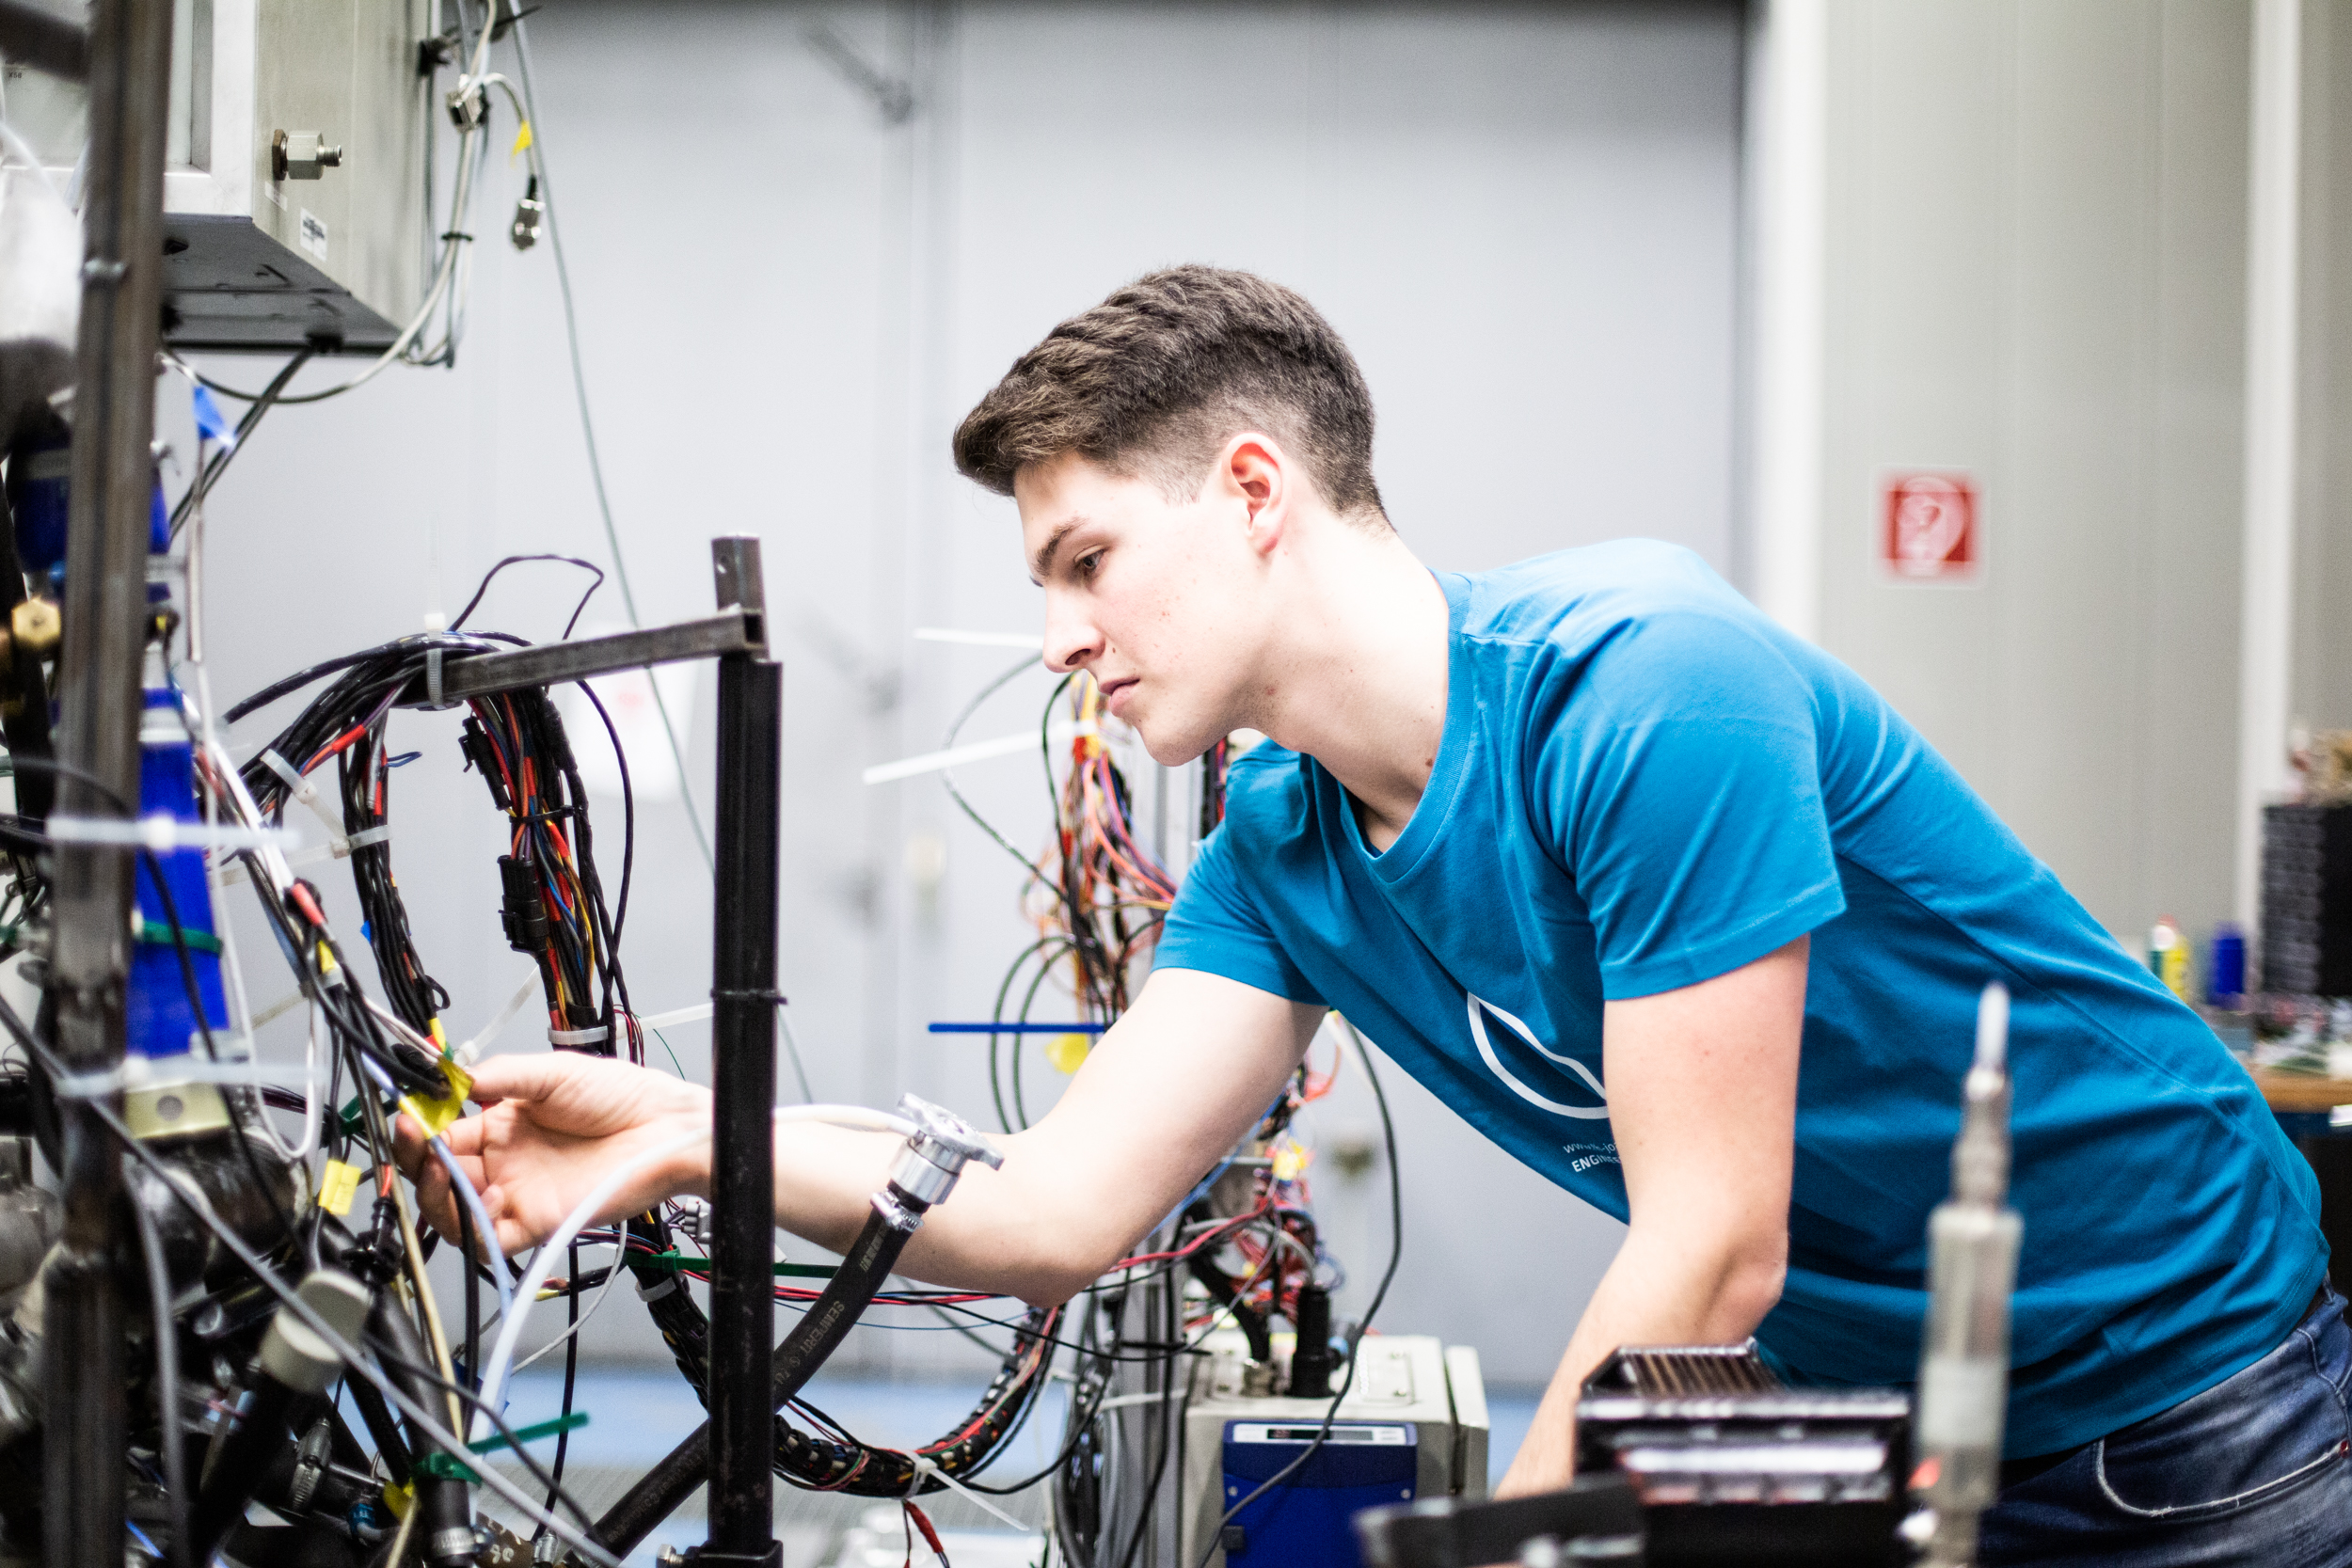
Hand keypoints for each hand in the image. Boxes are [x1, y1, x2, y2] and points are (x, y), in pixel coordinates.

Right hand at [393, 1052, 709, 1255]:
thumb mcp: (554, 1072)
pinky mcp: (538, 1222)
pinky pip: (491, 1240)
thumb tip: (454, 1078)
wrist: (665, 1128)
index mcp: (501, 1124)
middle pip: (439, 1177)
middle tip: (415, 1143)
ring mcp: (519, 1194)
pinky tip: (485, 1200)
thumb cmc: (623, 1096)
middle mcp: (504, 1162)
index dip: (418, 1130)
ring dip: (436, 1196)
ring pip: (455, 1213)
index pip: (442, 1134)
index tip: (406, 1118)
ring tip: (439, 1171)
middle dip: (417, 1164)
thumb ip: (502, 1076)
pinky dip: (475, 1228)